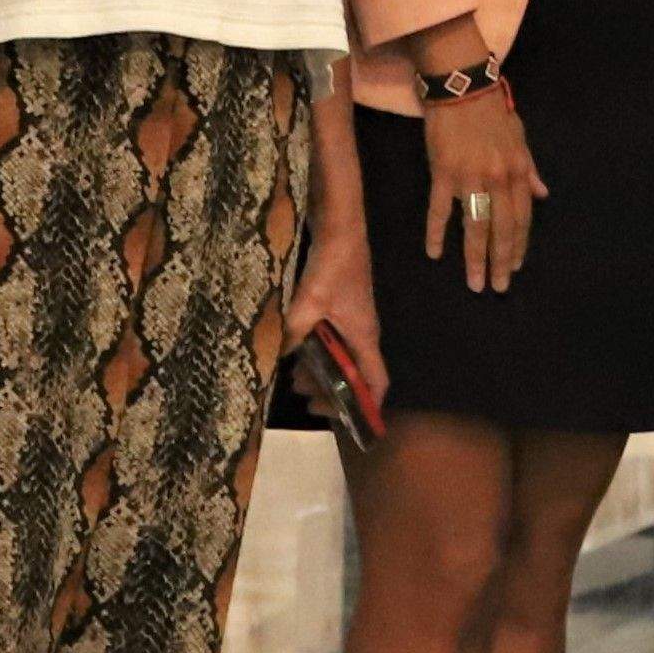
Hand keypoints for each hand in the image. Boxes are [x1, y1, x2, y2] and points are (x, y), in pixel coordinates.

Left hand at [286, 233, 381, 395]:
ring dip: (322, 371)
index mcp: (364, 336)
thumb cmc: (333, 267)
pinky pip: (332, 340)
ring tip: (295, 379)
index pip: (377, 379)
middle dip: (334, 391)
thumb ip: (293, 331)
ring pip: (342, 356)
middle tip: (306, 399)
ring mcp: (352, 320)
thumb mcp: (309, 303)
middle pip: (356, 372)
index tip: (353, 422)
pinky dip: (317, 351)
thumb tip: (277, 356)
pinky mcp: (340, 308)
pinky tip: (294, 351)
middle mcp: (362, 332)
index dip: (369, 403)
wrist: (341, 230)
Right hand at [423, 89, 551, 294]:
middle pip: (502, 229)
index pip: (522, 218)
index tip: (515, 266)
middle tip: (497, 288)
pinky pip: (440, 210)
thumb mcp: (520, 139)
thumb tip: (542, 195)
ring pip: (475, 227)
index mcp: (518, 173)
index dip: (518, 244)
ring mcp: (470, 178)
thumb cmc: (492, 114)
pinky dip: (437, 233)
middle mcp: (498, 180)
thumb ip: (530, 170)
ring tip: (474, 283)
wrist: (463, 89)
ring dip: (475, 258)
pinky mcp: (443, 174)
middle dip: (501, 262)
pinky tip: (435, 253)